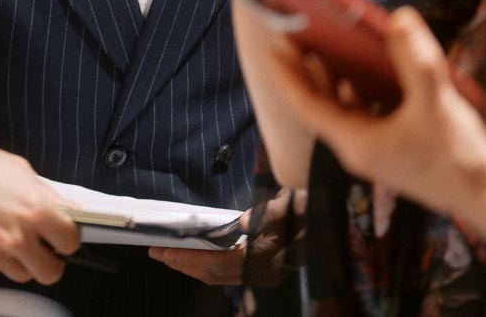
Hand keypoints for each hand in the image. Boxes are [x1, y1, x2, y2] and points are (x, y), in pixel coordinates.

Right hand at [0, 128, 80, 284]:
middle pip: (50, 272)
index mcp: (33, 209)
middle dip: (48, 259)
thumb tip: (66, 213)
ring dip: (18, 260)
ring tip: (3, 234)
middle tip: (39, 245)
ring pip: (21, 273)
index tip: (61, 235)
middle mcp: (15, 236)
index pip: (71, 241)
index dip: (67, 237)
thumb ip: (45, 195)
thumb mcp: (17, 168)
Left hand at [152, 187, 305, 286]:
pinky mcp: (265, 271)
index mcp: (266, 258)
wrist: (326, 226)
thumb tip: (242, 222)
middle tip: (158, 253)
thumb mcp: (285, 208)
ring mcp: (265, 274)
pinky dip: (209, 266)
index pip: (218, 264)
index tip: (166, 251)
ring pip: (221, 277)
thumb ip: (263, 216)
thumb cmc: (305, 212)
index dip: (190, 259)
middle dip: (185, 265)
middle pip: (215, 274)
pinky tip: (196, 257)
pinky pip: (229, 273)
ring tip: (171, 256)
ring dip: (194, 267)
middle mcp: (264, 272)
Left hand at [271, 6, 485, 217]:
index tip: (273, 44)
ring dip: (332, 79)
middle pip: (319, 104)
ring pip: (341, 108)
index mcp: (353, 141)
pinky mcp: (389, 150)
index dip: (286, 74)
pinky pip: (362, 114)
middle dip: (306, 70)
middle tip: (297, 35)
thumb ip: (415, 59)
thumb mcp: (435, 102)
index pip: (305, 104)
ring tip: (327, 45)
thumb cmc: (457, 156)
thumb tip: (398, 17)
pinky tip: (368, 70)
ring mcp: (371, 151)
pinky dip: (357, 91)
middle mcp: (354, 148)